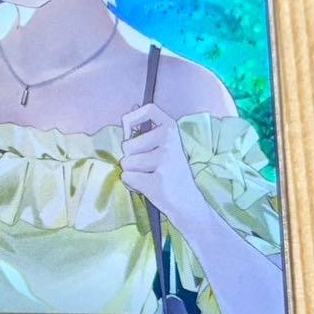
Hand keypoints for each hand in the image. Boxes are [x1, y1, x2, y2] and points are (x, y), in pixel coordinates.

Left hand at [119, 103, 206, 226]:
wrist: (188, 203)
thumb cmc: (171, 173)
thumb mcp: (165, 147)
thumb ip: (147, 131)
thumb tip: (129, 112)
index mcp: (172, 129)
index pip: (149, 109)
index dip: (133, 118)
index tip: (130, 129)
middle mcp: (169, 141)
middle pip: (127, 145)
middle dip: (131, 158)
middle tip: (150, 167)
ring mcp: (164, 161)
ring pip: (126, 163)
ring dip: (133, 173)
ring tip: (151, 177)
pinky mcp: (157, 181)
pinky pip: (127, 178)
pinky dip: (133, 185)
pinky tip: (149, 186)